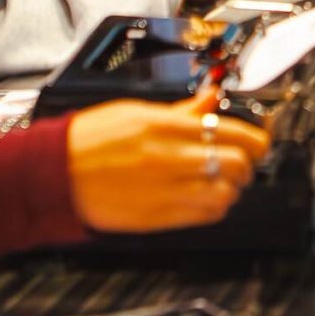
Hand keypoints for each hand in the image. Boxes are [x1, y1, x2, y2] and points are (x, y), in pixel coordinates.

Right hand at [65, 90, 268, 233]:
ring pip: (226, 192)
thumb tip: (210, 98)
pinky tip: (211, 197)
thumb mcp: (136, 111)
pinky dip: (218, 206)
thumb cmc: (89, 139)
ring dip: (234, 185)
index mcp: (165, 126)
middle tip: (244, 158)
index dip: (254, 136)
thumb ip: (181, 109)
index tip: (259, 137)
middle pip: (236, 162)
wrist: (55, 173)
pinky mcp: (158, 216)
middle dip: (248, 161)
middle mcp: (169, 158)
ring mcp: (165, 190)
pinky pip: (206, 215)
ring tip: (226, 179)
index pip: (230, 130)